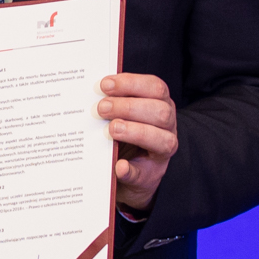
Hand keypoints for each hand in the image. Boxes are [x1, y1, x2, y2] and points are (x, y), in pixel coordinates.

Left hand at [98, 73, 178, 215]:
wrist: (125, 168)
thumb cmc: (122, 132)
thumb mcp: (121, 113)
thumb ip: (112, 101)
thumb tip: (90, 91)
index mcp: (161, 104)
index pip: (155, 87)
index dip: (131, 83)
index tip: (105, 84)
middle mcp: (168, 126)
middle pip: (160, 111)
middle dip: (129, 107)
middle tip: (101, 108)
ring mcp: (162, 152)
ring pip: (162, 139)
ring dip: (134, 132)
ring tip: (111, 130)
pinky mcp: (150, 175)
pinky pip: (143, 173)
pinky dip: (130, 170)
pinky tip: (118, 166)